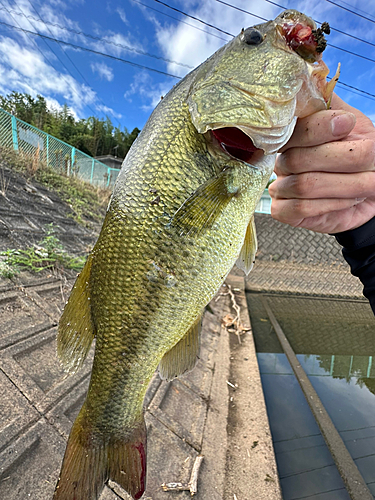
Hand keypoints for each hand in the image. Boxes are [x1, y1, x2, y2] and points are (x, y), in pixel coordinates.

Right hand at [269, 94, 374, 232]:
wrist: (368, 194)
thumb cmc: (360, 158)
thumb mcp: (355, 128)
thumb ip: (333, 109)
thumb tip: (321, 89)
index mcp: (295, 132)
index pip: (293, 127)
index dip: (319, 128)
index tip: (348, 124)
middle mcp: (282, 157)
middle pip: (298, 158)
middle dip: (343, 161)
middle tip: (372, 162)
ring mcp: (278, 184)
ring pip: (303, 184)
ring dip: (344, 185)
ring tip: (368, 183)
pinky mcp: (280, 209)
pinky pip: (299, 208)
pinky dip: (330, 204)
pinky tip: (348, 200)